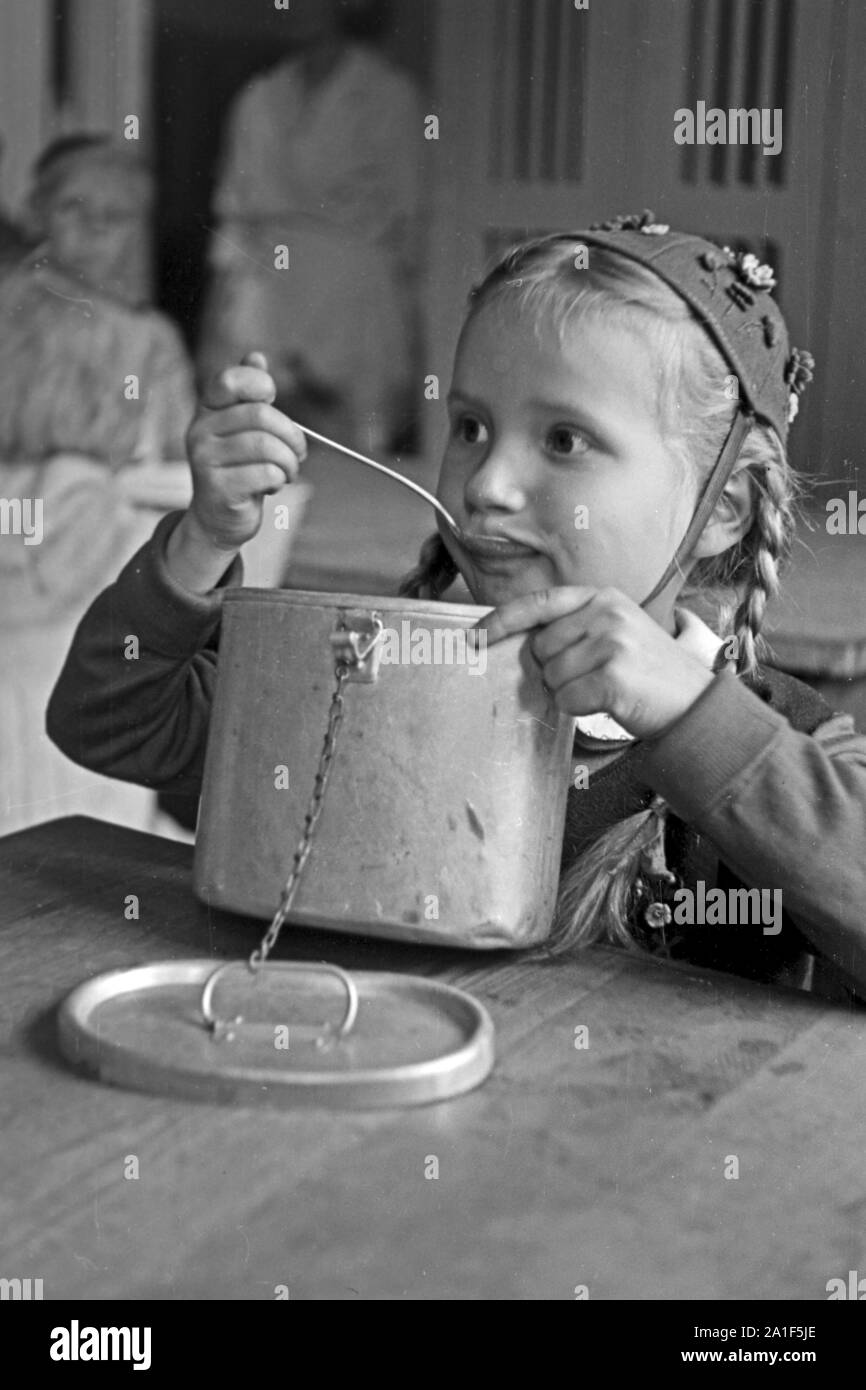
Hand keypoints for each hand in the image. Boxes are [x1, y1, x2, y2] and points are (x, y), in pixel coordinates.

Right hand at [184, 350, 306, 551]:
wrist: (218, 518)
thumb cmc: (238, 469)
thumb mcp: (242, 429)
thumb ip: (249, 395)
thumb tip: (256, 357)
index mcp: (207, 410)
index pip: (231, 380)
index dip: (261, 385)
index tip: (273, 401)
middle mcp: (200, 431)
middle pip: (261, 416)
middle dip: (292, 436)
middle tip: (298, 453)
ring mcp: (205, 460)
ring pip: (266, 447)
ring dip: (289, 462)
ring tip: (288, 472)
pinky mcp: (217, 488)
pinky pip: (265, 474)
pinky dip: (279, 480)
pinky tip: (272, 486)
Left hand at [482, 586, 715, 739]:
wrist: (695, 702)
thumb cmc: (648, 672)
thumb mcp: (616, 631)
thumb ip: (574, 628)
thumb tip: (524, 644)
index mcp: (602, 596)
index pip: (538, 603)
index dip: (501, 620)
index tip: (473, 636)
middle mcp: (606, 612)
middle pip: (540, 649)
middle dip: (555, 671)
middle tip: (594, 676)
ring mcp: (611, 642)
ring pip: (551, 677)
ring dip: (570, 692)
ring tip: (606, 688)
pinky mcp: (613, 676)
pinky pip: (566, 699)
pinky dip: (580, 709)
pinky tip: (609, 702)